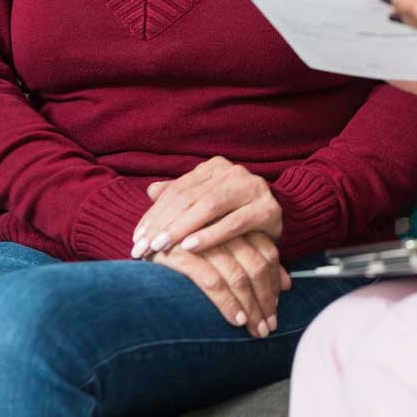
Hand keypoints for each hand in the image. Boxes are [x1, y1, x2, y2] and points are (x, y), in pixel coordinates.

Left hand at [133, 156, 282, 259]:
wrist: (280, 218)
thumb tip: (151, 190)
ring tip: (160, 247)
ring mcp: (253, 188)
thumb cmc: (235, 214)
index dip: (154, 214)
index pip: (177, 190)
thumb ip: (180, 196)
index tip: (136, 238)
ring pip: (209, 207)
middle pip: (189, 197)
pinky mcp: (268, 209)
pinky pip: (234, 223)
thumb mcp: (206, 204)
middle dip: (162, 224)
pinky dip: (210, 235)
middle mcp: (233, 172)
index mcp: (215, 168)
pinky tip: (190, 247)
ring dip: (181, 228)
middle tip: (142, 248)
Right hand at [151, 230, 290, 336]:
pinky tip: (236, 320)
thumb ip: (255, 262)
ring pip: (239, 276)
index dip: (275, 280)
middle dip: (266, 300)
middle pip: (257, 266)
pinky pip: (214, 282)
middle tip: (270, 325)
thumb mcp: (223, 250)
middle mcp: (221, 229)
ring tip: (257, 329)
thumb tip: (288, 284)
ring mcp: (202, 241)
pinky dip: (228, 303)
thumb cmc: (187, 250)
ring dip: (251, 308)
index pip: (267, 251)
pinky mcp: (183, 255)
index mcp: (233, 223)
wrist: (143, 240)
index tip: (278, 305)